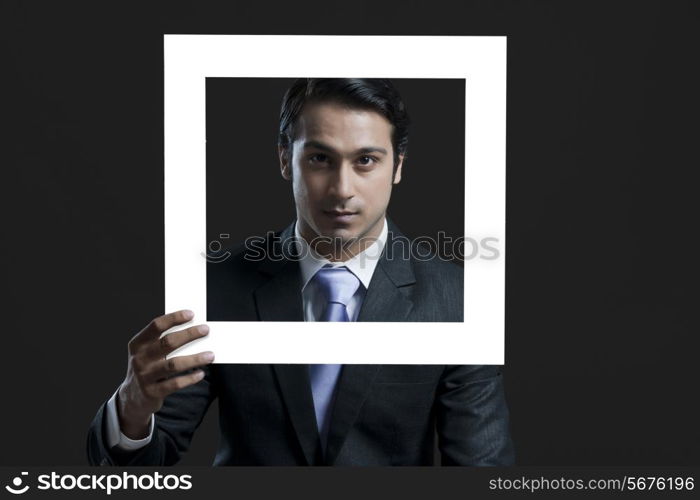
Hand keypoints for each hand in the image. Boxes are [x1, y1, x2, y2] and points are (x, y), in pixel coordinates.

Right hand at [116, 310, 213, 438]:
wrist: (133, 396)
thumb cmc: (148, 367)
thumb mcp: (148, 352)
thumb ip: (164, 342)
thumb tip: (194, 330)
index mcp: (137, 344)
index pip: (156, 326)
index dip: (174, 318)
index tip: (191, 314)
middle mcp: (139, 359)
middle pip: (167, 343)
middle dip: (189, 335)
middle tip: (206, 330)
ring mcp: (144, 376)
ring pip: (174, 365)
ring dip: (195, 359)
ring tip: (211, 355)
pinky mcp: (152, 392)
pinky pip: (175, 384)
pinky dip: (190, 378)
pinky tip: (201, 373)